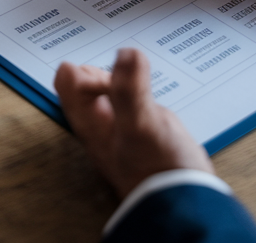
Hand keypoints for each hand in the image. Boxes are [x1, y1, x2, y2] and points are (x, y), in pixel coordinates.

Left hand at [56, 48, 212, 197]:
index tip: (110, 75)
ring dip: (121, 81)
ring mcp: (122, 132)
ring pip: (111, 96)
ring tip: (135, 72)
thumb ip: (130, 90)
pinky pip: (132, 106)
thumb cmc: (158, 170)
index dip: (85, 71)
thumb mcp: (141, 124)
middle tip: (126, 75)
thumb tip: (126, 53)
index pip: (69, 83)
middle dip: (103, 73)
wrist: (186, 203)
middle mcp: (102, 127)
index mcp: (91, 123)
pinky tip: (151, 95)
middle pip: (88, 87)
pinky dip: (138, 93)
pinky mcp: (144, 136)